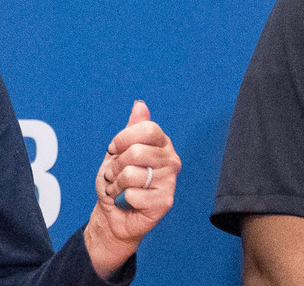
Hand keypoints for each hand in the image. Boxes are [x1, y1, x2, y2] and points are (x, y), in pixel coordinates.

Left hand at [84, 100, 181, 278]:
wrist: (114, 215)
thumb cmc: (118, 182)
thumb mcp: (119, 152)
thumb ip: (132, 129)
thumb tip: (140, 105)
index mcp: (162, 144)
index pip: (146, 129)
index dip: (122, 139)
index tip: (115, 150)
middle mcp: (171, 160)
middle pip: (136, 152)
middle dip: (115, 166)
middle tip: (116, 176)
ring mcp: (170, 181)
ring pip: (130, 174)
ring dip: (115, 185)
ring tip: (120, 190)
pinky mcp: (165, 201)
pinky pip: (132, 195)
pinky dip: (121, 200)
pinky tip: (127, 202)